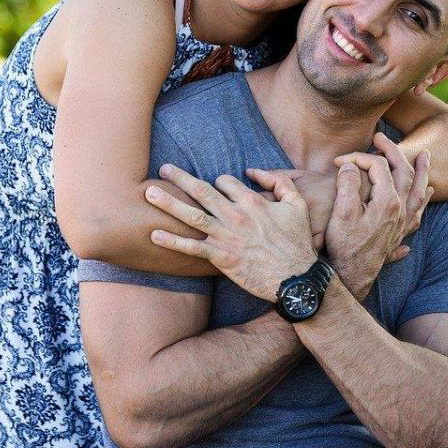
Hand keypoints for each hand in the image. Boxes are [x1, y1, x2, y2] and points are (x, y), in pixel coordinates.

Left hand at [144, 164, 317, 301]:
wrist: (297, 278)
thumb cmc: (298, 242)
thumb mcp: (297, 205)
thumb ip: (279, 182)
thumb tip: (255, 170)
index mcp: (252, 201)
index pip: (225, 182)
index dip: (217, 182)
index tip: (212, 187)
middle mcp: (235, 215)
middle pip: (202, 191)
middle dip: (180, 178)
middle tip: (163, 169)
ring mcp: (226, 237)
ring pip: (192, 215)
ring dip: (169, 203)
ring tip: (150, 193)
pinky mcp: (221, 257)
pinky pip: (192, 248)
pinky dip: (172, 242)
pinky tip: (154, 235)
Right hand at [332, 133, 432, 262]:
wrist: (351, 275)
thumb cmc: (343, 244)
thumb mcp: (341, 212)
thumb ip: (347, 183)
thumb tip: (350, 165)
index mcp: (387, 201)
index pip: (378, 166)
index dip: (358, 158)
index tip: (339, 161)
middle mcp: (401, 210)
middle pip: (404, 173)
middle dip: (393, 152)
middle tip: (381, 138)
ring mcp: (403, 223)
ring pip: (419, 192)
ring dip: (422, 172)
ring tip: (426, 157)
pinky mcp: (400, 235)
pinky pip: (419, 213)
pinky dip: (424, 201)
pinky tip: (428, 195)